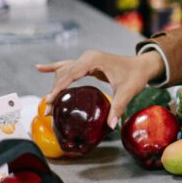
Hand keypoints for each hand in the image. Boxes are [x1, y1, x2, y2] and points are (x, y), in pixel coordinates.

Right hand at [36, 50, 164, 128]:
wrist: (142, 66)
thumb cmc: (136, 76)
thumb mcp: (127, 92)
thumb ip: (118, 107)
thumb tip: (111, 125)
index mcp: (94, 60)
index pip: (71, 74)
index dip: (59, 88)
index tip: (50, 100)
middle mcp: (88, 57)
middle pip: (64, 74)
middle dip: (54, 91)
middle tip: (47, 110)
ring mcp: (86, 59)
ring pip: (64, 71)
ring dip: (54, 85)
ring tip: (46, 102)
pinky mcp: (86, 63)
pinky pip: (67, 66)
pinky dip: (54, 67)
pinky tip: (39, 67)